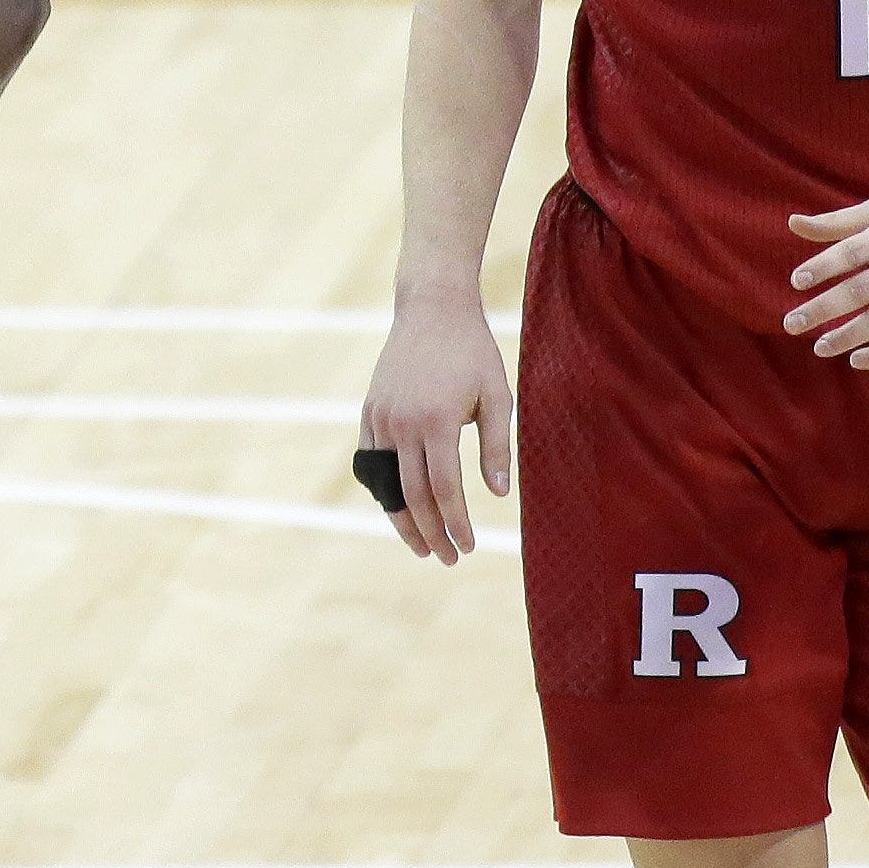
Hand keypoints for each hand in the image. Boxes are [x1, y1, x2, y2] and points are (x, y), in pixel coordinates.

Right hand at [359, 291, 513, 563]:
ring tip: (421, 546)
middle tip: (447, 558)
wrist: (431, 308)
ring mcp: (380, 418)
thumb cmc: (472, 352)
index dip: (457, 524)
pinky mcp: (370, 411)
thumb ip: (497, 447)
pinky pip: (372, 462)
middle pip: (413, 495)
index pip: (445, 490)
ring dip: (403, 519)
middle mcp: (402, 424)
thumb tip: (498, 495)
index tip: (468, 547)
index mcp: (436, 422)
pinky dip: (384, 489)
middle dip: (431, 532)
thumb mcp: (497, 397)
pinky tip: (400, 508)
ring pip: (386, 484)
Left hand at [786, 192, 868, 369]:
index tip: (796, 282)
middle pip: (861, 290)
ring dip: (847, 336)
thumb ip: (838, 222)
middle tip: (791, 325)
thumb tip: (791, 224)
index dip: (822, 267)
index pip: (850, 252)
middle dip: (822, 310)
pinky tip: (857, 360)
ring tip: (820, 347)